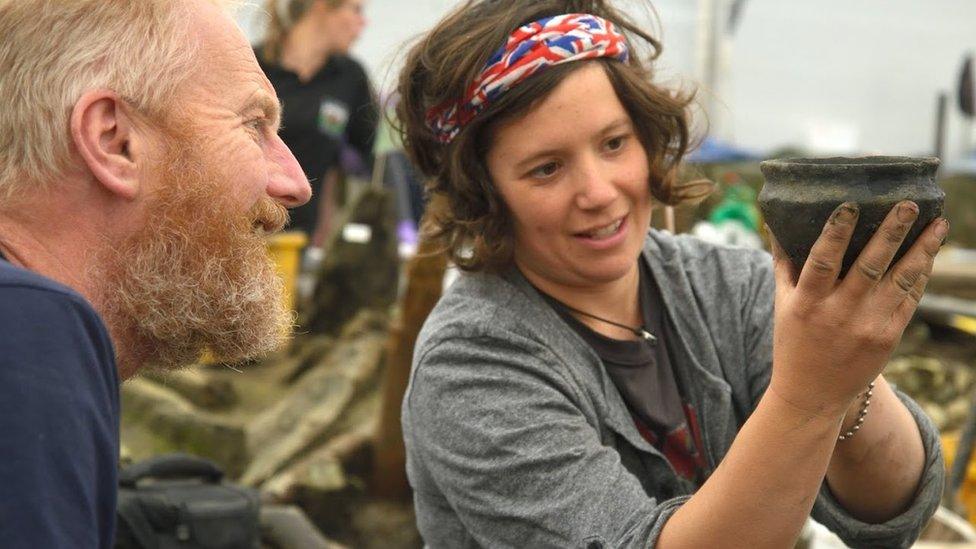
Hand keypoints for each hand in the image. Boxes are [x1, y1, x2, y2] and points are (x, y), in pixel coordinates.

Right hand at [767, 201, 947, 418]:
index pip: (822, 261)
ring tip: (938, 225)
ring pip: (900, 280)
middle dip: (891, 232)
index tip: (850, 206)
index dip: (835, 233)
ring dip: (923, 250)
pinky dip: (921, 274)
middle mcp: (839, 314)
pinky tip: (930, 254)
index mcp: (808, 303)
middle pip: (870, 265)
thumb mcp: (782, 305)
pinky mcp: (889, 338)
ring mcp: (868, 327)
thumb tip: (777, 224)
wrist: (812, 395)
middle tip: (908, 204)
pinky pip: (910, 299)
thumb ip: (784, 265)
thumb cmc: (793, 343)